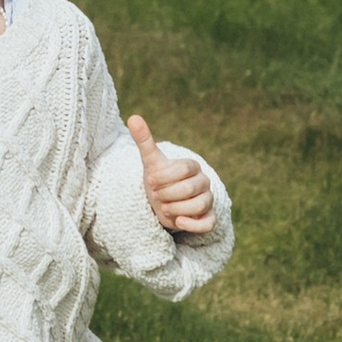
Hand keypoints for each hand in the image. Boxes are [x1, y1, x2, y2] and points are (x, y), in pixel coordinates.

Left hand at [128, 112, 216, 236]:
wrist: (163, 203)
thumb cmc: (159, 181)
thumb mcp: (150, 162)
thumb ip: (144, 140)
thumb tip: (133, 117)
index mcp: (192, 166)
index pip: (185, 168)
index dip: (166, 176)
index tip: (150, 181)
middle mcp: (203, 182)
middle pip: (191, 187)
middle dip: (169, 194)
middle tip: (155, 196)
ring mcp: (208, 200)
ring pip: (199, 205)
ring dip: (177, 209)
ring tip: (163, 208)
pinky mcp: (208, 218)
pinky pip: (208, 223)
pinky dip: (193, 225)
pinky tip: (178, 222)